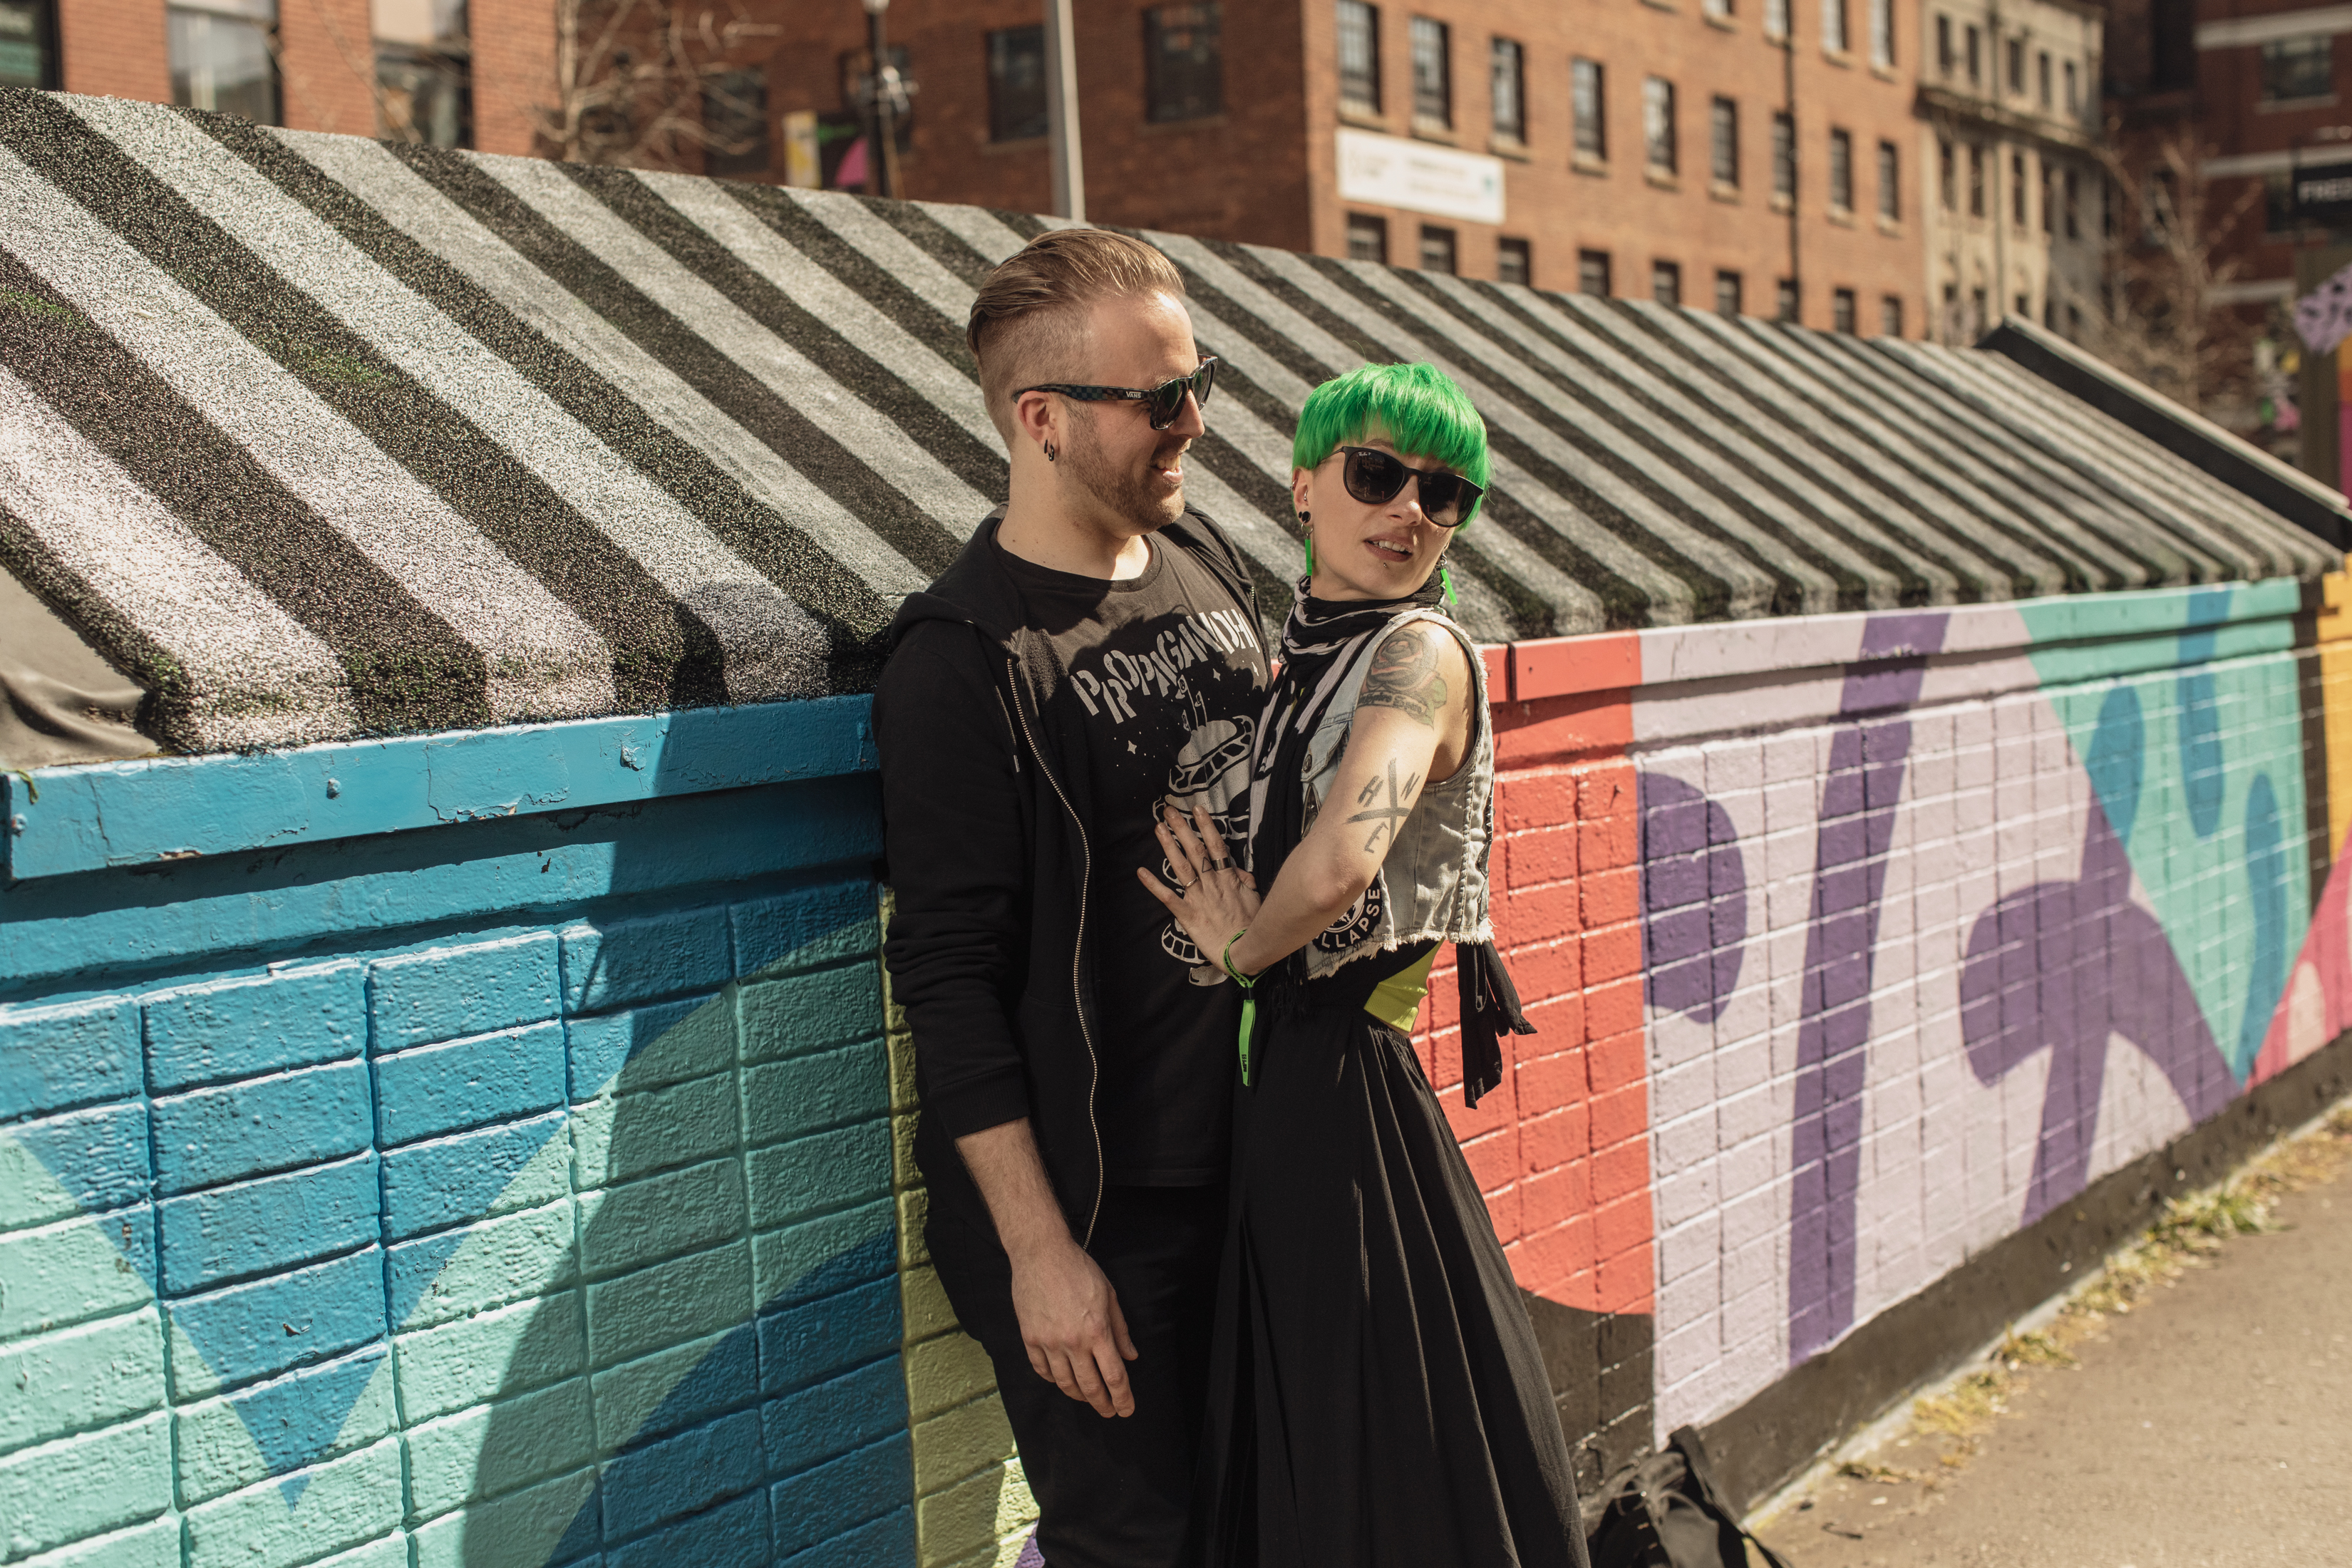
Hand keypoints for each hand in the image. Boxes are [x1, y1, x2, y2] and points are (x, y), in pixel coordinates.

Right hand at [1010, 1237, 1138, 1416]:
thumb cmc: (1078, 1270)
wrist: (1041, 1254)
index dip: (1122, 1398)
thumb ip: (1120, 1329)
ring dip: (1079, 1396)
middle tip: (1109, 1412)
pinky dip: (1054, 1380)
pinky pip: (1042, 1370)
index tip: (1127, 1409)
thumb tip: (1130, 1356)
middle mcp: (1073, 1342)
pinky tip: (1062, 1380)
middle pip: (1090, 1387)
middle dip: (1103, 1404)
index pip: (1114, 1376)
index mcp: (1097, 1331)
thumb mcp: (1108, 1295)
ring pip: (1065, 1383)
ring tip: (1088, 1397)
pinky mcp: (1030, 1339)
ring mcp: (1049, 1342)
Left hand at [1139, 803, 1261, 973]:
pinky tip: (1141, 872)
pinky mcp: (1188, 915)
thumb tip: (1238, 870)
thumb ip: (1246, 880)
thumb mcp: (1255, 898)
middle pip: (1194, 850)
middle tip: (1168, 811)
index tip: (1196, 809)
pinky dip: (1154, 885)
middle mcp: (1211, 884)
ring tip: (1158, 828)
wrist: (1244, 951)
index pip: (1215, 846)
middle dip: (1181, 829)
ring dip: (1168, 846)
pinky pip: (1168, 897)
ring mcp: (1198, 898)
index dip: (1205, 826)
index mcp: (1228, 878)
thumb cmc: (1252, 925)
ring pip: (1181, 867)